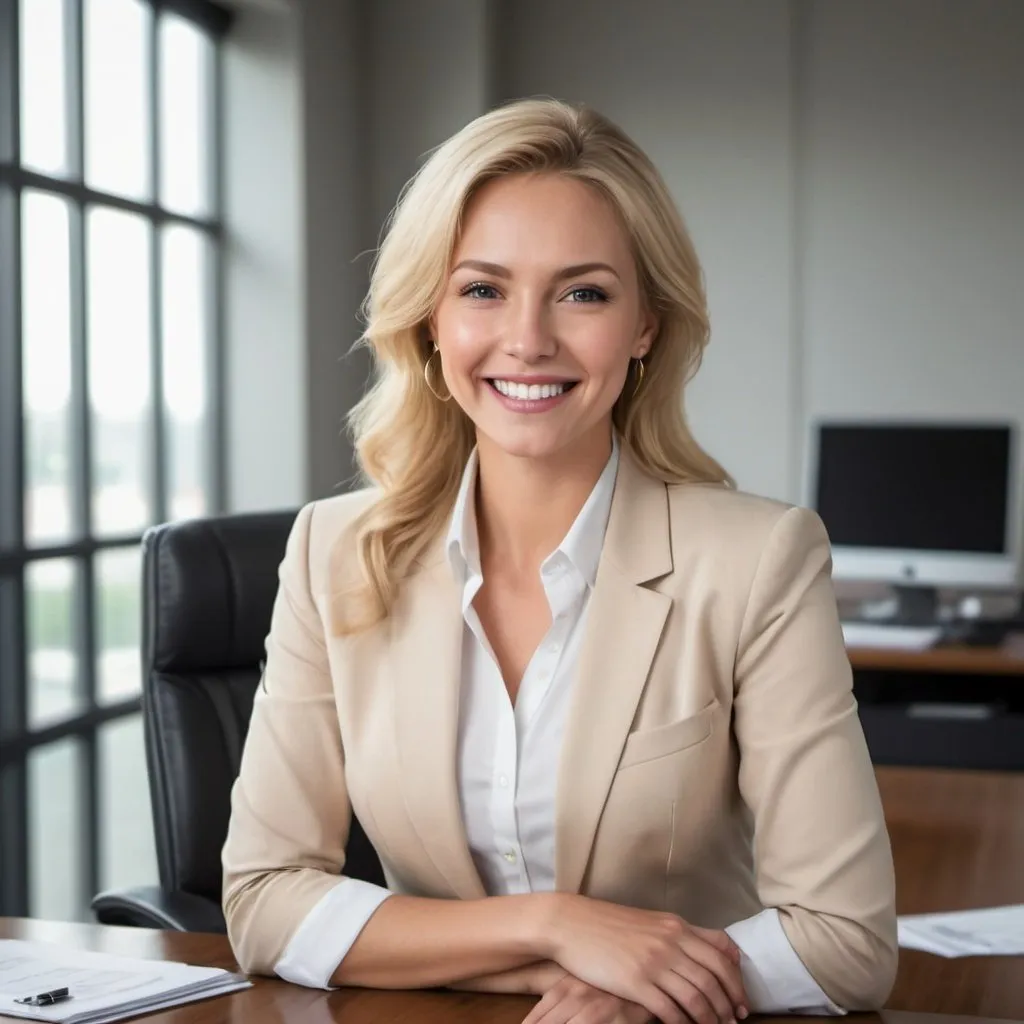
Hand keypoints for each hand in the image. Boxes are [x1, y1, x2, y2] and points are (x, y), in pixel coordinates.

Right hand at [540, 895, 747, 1023]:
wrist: (572, 924)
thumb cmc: (612, 925)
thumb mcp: (653, 922)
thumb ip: (685, 934)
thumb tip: (721, 949)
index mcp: (676, 927)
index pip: (721, 955)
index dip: (736, 982)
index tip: (742, 1002)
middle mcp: (670, 943)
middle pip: (713, 980)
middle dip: (728, 1005)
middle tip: (734, 1022)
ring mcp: (653, 963)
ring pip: (696, 997)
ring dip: (710, 1018)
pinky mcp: (635, 983)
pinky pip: (669, 1010)